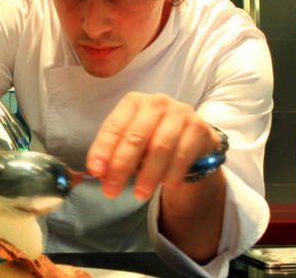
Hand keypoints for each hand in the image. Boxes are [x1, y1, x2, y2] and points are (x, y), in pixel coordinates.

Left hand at [86, 92, 221, 199]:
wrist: (192, 140)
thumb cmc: (153, 141)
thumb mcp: (131, 145)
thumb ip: (114, 156)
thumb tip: (99, 173)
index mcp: (133, 102)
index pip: (114, 127)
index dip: (102, 150)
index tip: (95, 171)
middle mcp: (156, 103)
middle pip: (135, 137)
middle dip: (121, 166)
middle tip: (111, 190)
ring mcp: (180, 113)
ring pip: (160, 147)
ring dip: (148, 175)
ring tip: (139, 194)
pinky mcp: (199, 128)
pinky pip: (182, 155)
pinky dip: (172, 173)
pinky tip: (166, 185)